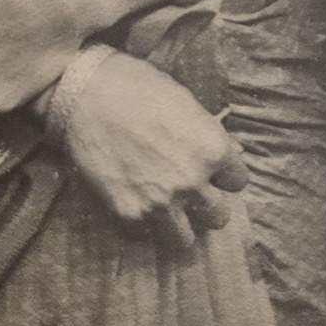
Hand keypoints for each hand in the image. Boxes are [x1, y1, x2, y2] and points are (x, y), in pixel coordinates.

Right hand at [58, 49, 249, 252]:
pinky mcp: (128, 214)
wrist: (87, 95)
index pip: (238, 181)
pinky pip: (145, 235)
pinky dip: (143, 224)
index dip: (225, 175)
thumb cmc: (138, 86)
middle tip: (192, 195)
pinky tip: (136, 202)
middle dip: (207, 206)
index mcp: (212, 150)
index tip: (213, 173)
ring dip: (179, 225)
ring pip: (185, 240)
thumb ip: (209, 134)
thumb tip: (231, 151)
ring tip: (166, 210)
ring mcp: (160, 203)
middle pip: (218, 217)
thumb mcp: (185, 101)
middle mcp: (193, 182)